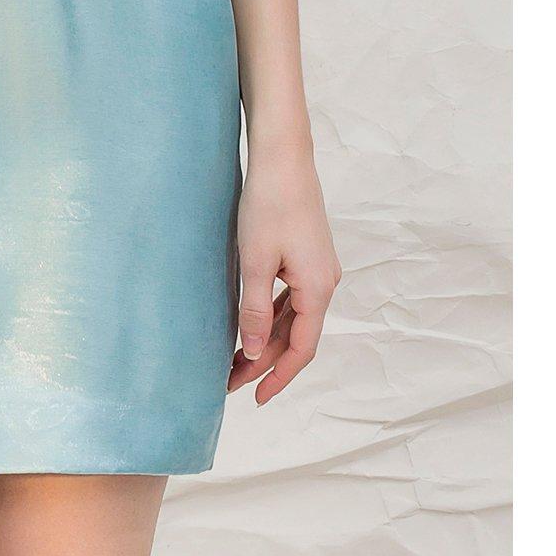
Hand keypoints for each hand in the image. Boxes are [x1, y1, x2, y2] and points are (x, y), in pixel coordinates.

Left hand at [229, 138, 340, 404]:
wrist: (283, 156)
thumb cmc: (269, 204)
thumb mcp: (256, 261)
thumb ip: (255, 310)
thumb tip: (253, 353)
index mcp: (318, 288)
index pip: (301, 349)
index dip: (278, 377)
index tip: (255, 398)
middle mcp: (326, 282)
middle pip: (296, 335)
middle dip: (264, 361)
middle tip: (229, 381)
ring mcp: (319, 267)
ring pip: (293, 317)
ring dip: (267, 338)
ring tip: (234, 358)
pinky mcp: (308, 254)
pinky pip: (293, 297)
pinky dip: (272, 314)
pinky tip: (251, 321)